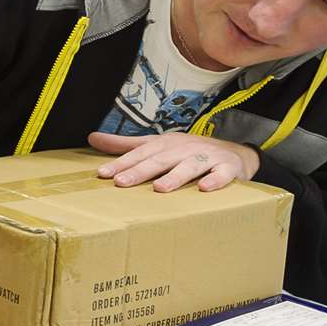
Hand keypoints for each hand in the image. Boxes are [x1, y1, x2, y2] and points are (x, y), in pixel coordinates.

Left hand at [87, 131, 259, 192]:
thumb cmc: (188, 152)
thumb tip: (92, 137)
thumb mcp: (157, 146)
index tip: (103, 174)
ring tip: (159, 188)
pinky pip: (221, 174)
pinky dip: (214, 180)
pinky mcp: (227, 168)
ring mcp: (207, 157)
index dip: (122, 163)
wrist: (234, 154)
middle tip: (122, 182)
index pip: (140, 154)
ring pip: (189, 166)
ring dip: (175, 176)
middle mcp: (184, 148)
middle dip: (140, 170)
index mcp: (166, 144)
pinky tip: (204, 188)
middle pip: (160, 160)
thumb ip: (126, 145)